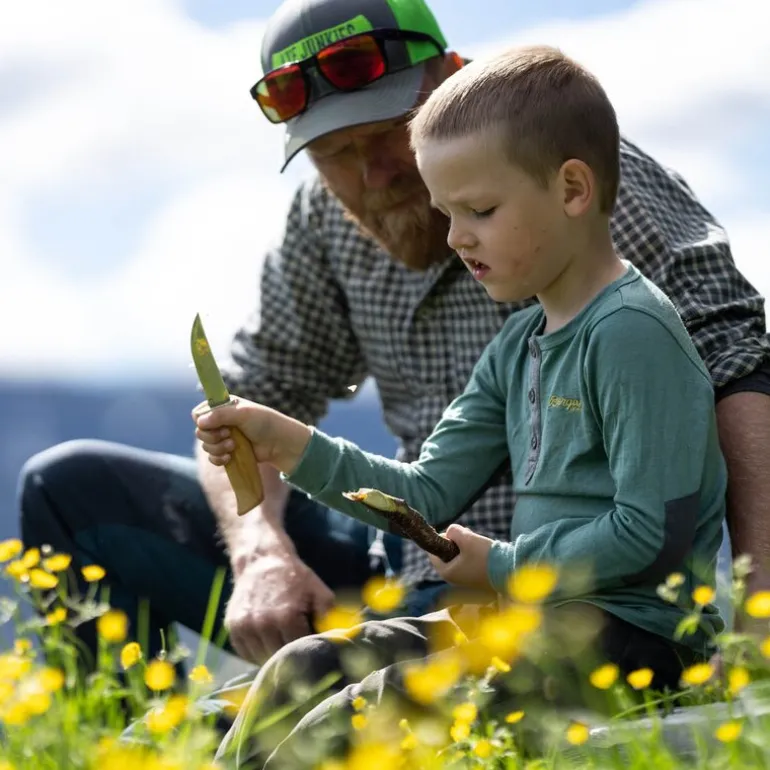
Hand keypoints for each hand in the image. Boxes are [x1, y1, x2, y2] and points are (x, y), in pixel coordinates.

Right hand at [193, 397, 310, 474]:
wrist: (279, 444)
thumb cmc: (264, 423)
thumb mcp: (243, 414)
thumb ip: (220, 415)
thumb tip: (199, 422)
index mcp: (223, 407)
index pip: (198, 413)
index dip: (202, 420)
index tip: (214, 424)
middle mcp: (221, 422)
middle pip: (199, 431)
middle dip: (212, 436)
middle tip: (228, 434)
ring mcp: (224, 438)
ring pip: (206, 445)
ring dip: (217, 448)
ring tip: (233, 446)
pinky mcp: (228, 452)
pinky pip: (212, 458)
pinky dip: (218, 459)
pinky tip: (229, 457)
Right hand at [225, 551, 335, 663]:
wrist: (262, 561)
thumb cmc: (295, 578)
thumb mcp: (319, 592)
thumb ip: (330, 618)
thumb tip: (339, 641)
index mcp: (287, 617)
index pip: (298, 654)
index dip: (306, 657)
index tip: (311, 656)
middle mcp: (263, 624)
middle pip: (278, 660)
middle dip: (289, 661)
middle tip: (297, 656)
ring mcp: (245, 626)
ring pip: (260, 659)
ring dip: (270, 659)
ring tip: (280, 649)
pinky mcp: (232, 626)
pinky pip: (244, 653)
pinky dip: (255, 654)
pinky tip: (266, 643)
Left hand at [427, 524, 493, 590]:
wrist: (509, 571)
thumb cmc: (485, 556)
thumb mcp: (467, 538)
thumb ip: (453, 532)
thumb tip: (450, 532)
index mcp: (447, 572)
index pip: (433, 554)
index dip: (441, 540)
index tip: (453, 533)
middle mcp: (454, 580)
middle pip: (447, 554)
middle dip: (455, 542)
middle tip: (465, 535)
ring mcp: (466, 580)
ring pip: (458, 557)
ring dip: (464, 546)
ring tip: (475, 540)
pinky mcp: (476, 579)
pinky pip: (468, 562)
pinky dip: (471, 554)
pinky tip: (481, 548)